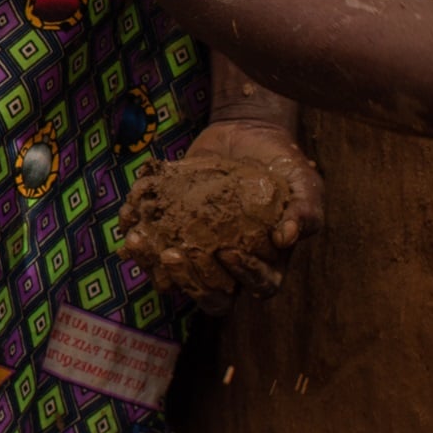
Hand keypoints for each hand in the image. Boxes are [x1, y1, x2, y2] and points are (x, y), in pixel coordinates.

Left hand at [116, 119, 323, 310]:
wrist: (249, 136)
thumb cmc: (284, 167)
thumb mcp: (305, 185)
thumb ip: (304, 212)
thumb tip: (287, 237)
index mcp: (266, 264)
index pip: (257, 286)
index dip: (242, 276)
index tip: (227, 249)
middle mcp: (230, 268)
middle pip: (211, 296)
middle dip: (190, 282)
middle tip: (175, 253)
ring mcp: (199, 251)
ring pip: (173, 277)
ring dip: (152, 264)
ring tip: (138, 240)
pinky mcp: (174, 231)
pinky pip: (151, 246)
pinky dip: (137, 234)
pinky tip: (128, 219)